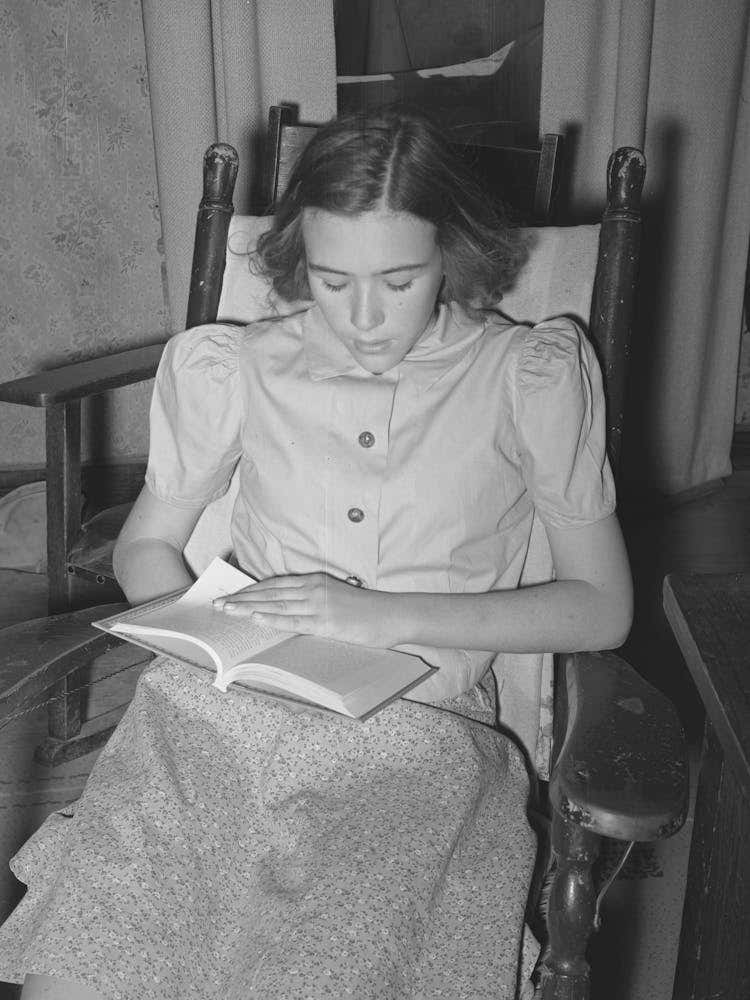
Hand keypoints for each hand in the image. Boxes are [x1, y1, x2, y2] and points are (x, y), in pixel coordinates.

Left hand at [213, 572, 393, 647]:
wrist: (391, 615)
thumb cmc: (367, 611)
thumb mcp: (336, 598)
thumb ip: (314, 601)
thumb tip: (291, 612)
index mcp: (315, 581)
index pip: (275, 584)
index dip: (251, 589)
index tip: (232, 594)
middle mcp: (312, 589)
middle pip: (269, 592)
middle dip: (241, 598)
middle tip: (217, 603)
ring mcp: (317, 604)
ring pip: (275, 604)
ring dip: (248, 607)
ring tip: (226, 610)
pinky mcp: (324, 621)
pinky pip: (292, 620)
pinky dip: (271, 618)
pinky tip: (254, 619)